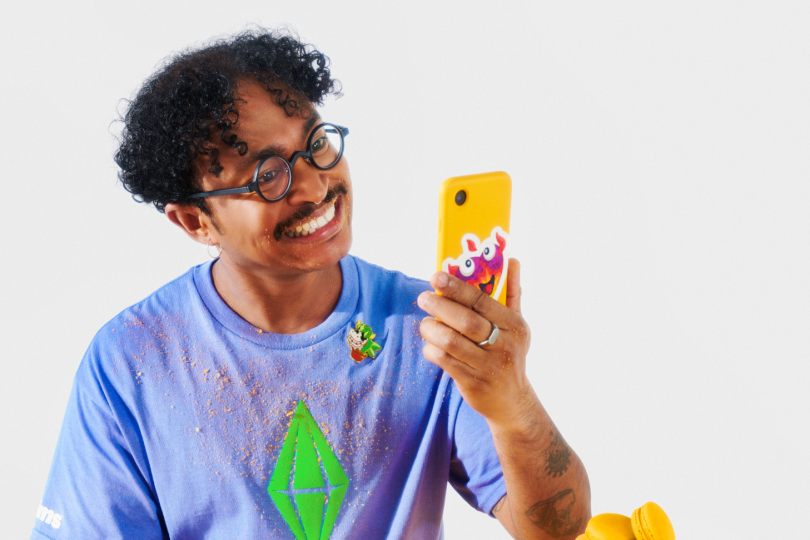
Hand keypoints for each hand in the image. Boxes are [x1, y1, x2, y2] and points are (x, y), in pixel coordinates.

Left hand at [418, 258, 533, 429]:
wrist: (512, 401)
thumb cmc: (510, 353)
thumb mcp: (517, 324)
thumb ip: (512, 293)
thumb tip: (512, 260)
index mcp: (514, 325)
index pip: (482, 301)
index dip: (457, 288)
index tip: (436, 277)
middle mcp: (504, 345)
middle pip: (466, 321)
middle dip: (440, 307)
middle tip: (423, 298)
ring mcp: (488, 366)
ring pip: (452, 342)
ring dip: (431, 330)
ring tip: (425, 323)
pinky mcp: (473, 383)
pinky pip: (445, 361)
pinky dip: (432, 350)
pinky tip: (430, 344)